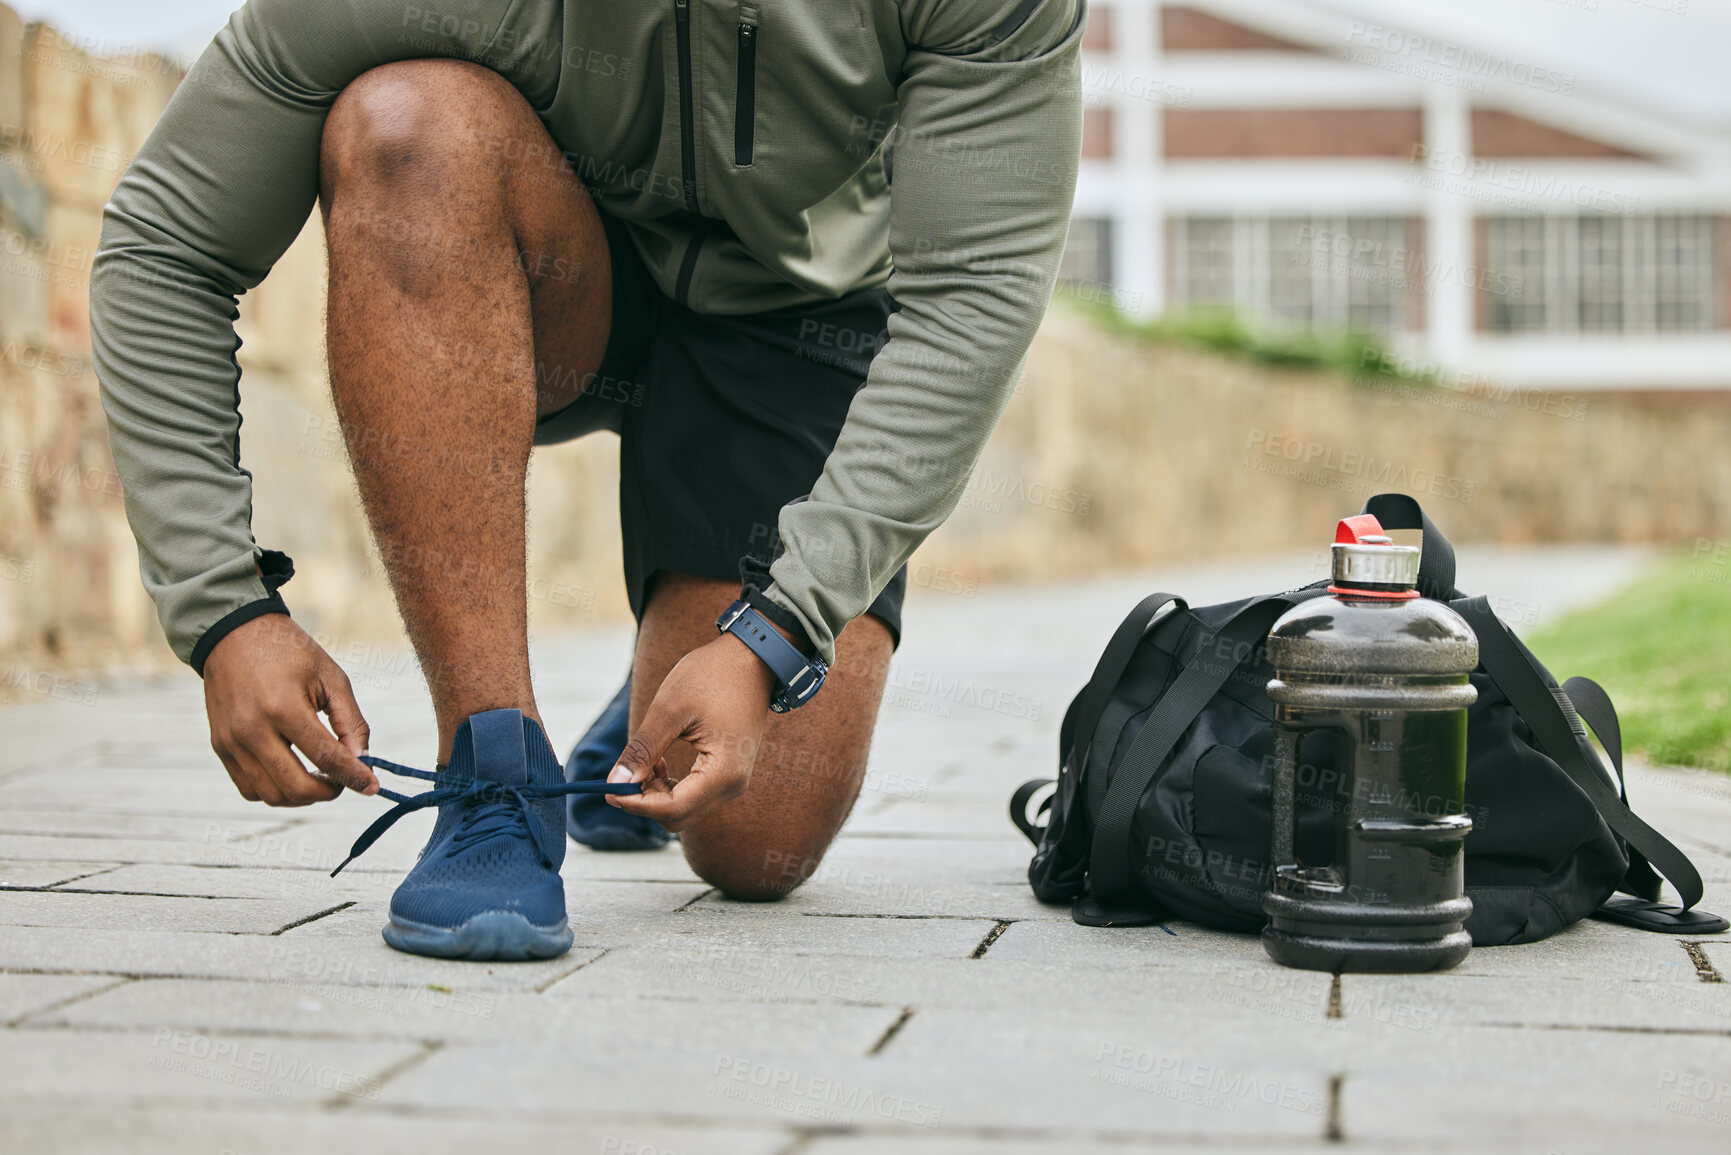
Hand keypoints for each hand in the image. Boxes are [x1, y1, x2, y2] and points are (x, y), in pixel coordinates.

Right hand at [202, 614, 378, 805]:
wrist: (233, 633)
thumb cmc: (289, 652)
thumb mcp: (331, 677)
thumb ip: (351, 721)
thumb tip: (362, 761)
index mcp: (283, 707)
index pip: (326, 758)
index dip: (354, 777)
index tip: (372, 786)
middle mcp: (252, 730)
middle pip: (296, 787)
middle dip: (328, 792)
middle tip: (343, 781)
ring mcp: (231, 741)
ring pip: (272, 796)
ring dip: (303, 797)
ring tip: (320, 777)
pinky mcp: (220, 747)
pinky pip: (249, 789)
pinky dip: (276, 792)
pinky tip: (293, 773)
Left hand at [606, 632, 775, 830]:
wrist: (752, 657)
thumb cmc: (712, 676)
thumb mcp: (669, 710)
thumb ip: (642, 750)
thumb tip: (616, 785)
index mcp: (723, 772)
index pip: (673, 809)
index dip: (636, 804)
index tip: (608, 789)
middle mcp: (733, 785)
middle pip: (679, 816)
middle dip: (645, 801)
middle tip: (623, 774)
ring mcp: (733, 780)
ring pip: (685, 808)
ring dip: (656, 793)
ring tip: (645, 760)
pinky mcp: (728, 773)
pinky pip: (694, 795)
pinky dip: (670, 786)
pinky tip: (659, 761)